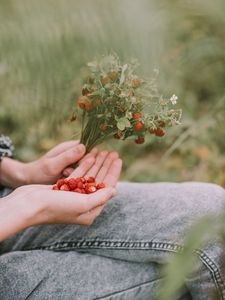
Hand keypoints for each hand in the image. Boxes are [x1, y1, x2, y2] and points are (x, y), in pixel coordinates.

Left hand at [0, 141, 89, 186]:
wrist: (30, 180)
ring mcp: (74, 163)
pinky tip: (67, 181)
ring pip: (86, 168)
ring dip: (80, 174)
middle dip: (84, 167)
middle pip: (90, 158)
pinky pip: (81, 174)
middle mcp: (74, 153)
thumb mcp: (52, 165)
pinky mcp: (73, 172)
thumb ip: (68, 156)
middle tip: (68, 172)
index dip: (89, 157)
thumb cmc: (39, 171)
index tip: (80, 165)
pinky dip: (77, 179)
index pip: (89, 147)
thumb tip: (84, 147)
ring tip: (64, 176)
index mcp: (70, 146)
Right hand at [0, 151, 121, 239]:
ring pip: (89, 176)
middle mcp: (83, 205)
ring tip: (104, 151)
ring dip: (97, 164)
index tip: (118, 159)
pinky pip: (78, 175)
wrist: (28, 204)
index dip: (113, 173)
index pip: (107, 189)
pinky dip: (84, 165)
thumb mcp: (82, 204)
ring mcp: (73, 196)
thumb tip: (114, 191)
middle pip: (99, 181)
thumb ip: (100, 198)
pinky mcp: (64, 188)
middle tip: (113, 152)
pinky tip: (91, 155)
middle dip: (106, 166)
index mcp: (89, 212)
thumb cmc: (55, 207)